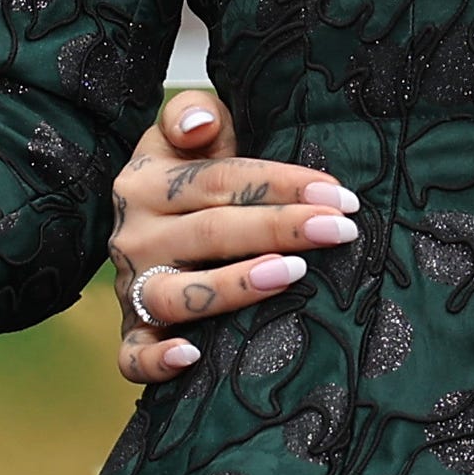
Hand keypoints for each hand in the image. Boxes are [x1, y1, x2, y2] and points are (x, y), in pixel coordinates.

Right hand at [109, 93, 363, 384]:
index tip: (338, 195)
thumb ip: (193, 113)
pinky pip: (133, 356)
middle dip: (282, 229)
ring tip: (292, 274)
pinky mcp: (133, 331)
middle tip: (341, 231)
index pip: (223, 181)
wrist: (143, 224)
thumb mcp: (184, 134)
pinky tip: (193, 358)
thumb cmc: (187, 177)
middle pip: (212, 232)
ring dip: (237, 285)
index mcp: (147, 182)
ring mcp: (132, 287)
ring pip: (178, 294)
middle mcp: (134, 235)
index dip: (283, 185)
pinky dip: (157, 361)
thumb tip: (203, 124)